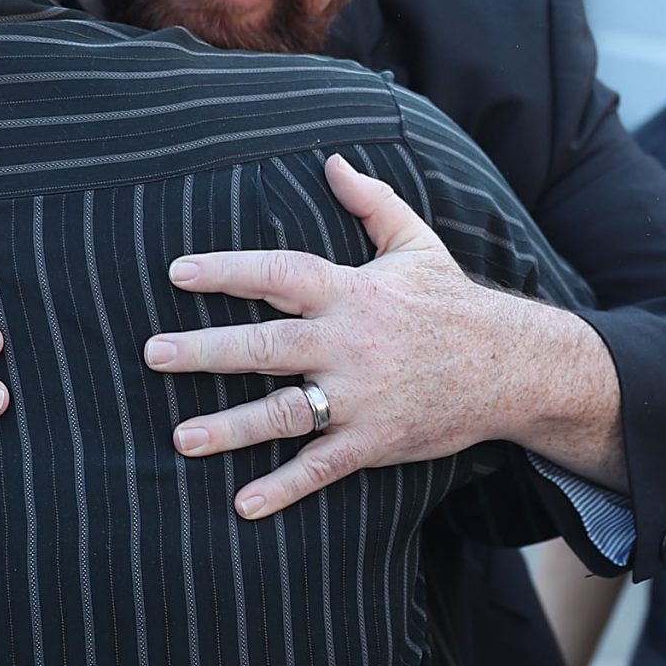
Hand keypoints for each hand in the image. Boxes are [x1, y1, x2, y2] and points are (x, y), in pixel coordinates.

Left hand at [147, 154, 577, 518]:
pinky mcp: (375, 440)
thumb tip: (333, 161)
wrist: (512, 366)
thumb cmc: (453, 303)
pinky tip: (243, 504)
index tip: (178, 273)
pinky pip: (322, 467)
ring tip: (182, 438)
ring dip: (232, 428)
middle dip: (206, 351)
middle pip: (267, 346)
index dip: (229, 271)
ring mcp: (361, 397)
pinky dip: (283, 488)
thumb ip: (371, 202)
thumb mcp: (416, 243)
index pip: (280, 274)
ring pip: (286, 413)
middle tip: (153, 354)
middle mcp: (350, 344)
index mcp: (353, 293)